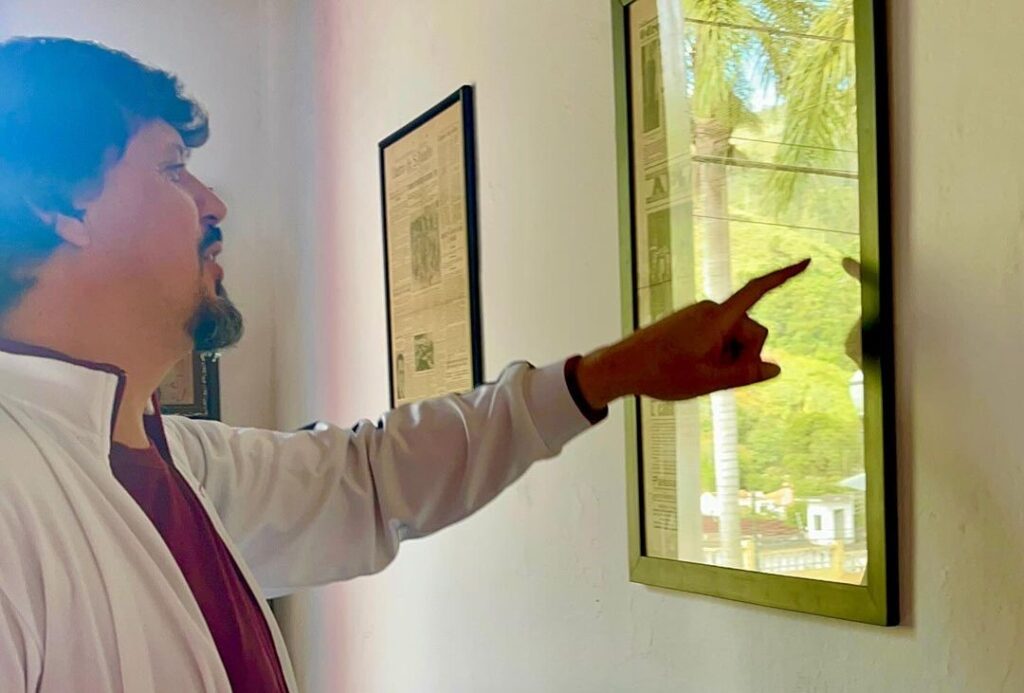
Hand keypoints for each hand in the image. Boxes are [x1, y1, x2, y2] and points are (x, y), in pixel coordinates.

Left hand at [576, 259, 810, 408]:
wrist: (623, 366)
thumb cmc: (662, 374)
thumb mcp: (709, 381)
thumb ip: (745, 374)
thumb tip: (775, 368)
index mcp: (716, 318)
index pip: (757, 291)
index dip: (784, 277)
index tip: (807, 263)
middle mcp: (710, 310)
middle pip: (752, 331)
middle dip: (745, 354)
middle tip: (716, 375)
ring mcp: (701, 315)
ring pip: (736, 337)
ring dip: (729, 356)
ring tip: (700, 372)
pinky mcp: (693, 321)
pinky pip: (720, 336)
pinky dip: (718, 353)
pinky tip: (695, 367)